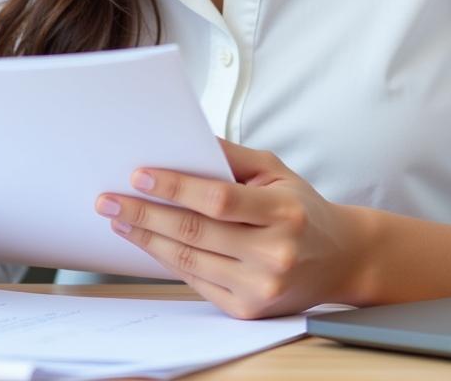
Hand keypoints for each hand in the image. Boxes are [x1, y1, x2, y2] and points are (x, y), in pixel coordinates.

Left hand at [94, 139, 367, 318]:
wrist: (340, 259)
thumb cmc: (303, 208)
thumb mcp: (277, 172)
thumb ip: (234, 157)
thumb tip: (189, 141)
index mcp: (284, 212)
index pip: (220, 199)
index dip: (176, 187)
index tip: (140, 175)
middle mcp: (274, 253)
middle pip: (196, 232)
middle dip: (146, 214)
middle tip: (109, 200)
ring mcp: (260, 286)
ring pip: (190, 260)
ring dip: (148, 239)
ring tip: (120, 220)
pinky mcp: (247, 309)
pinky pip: (196, 281)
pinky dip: (168, 260)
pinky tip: (149, 242)